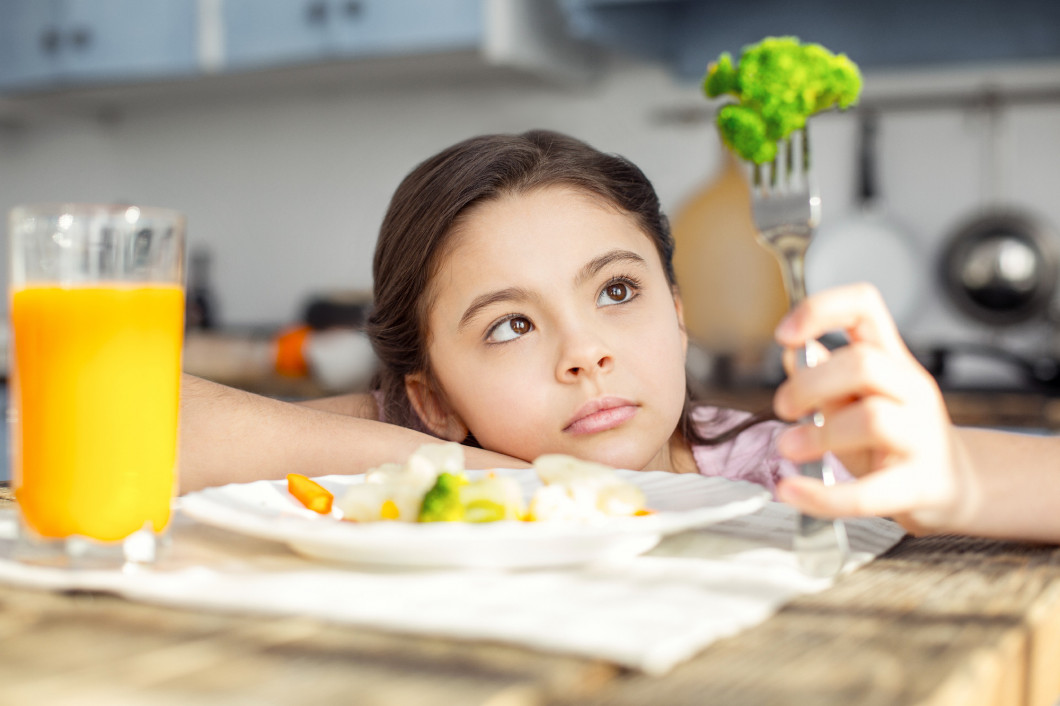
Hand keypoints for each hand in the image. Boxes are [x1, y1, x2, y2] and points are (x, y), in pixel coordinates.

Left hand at [771, 284, 971, 532]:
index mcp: (892, 359)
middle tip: (785, 408)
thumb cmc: (890, 440)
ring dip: (818, 435)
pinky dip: (823, 497)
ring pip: (873, 419)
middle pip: (863, 365)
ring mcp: (920, 437)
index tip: (784, 335)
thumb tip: (794, 353)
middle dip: (809, 384)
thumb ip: (823, 377)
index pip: (865, 308)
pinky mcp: (918, 487)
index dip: (820, 310)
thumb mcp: (855, 400)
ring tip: (789, 447)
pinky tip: (791, 492)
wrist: (953, 487)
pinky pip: (870, 493)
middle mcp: (911, 390)